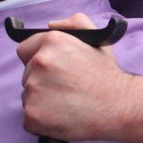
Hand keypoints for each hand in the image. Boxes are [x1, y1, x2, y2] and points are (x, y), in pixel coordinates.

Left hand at [16, 13, 142, 142]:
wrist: (118, 106)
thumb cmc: (107, 75)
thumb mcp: (97, 39)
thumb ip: (73, 23)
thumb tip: (50, 26)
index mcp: (53, 42)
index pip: (24, 49)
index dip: (37, 58)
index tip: (51, 68)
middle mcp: (39, 63)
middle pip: (27, 74)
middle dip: (42, 79)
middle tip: (65, 86)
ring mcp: (33, 90)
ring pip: (28, 96)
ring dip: (42, 99)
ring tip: (66, 101)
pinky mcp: (33, 114)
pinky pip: (29, 117)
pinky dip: (42, 119)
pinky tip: (61, 116)